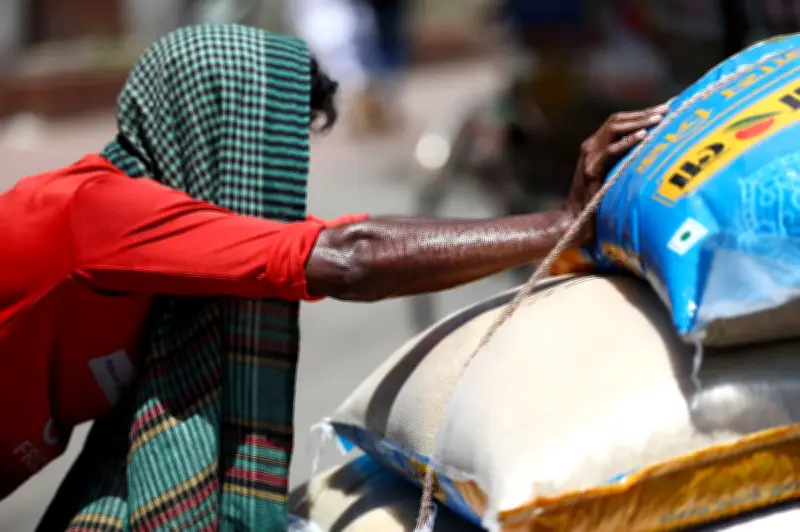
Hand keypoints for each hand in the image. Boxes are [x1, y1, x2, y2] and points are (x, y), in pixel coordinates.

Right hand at [565, 103, 668, 242]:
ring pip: (613, 129)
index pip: (618, 121)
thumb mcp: (614, 174)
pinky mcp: (591, 171)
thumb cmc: (599, 203)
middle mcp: (590, 147)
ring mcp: (589, 157)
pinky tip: (644, 136)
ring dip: (639, 122)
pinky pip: (610, 151)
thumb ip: (626, 160)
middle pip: (616, 120)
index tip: (665, 108)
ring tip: (659, 119)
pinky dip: (627, 142)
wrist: (576, 221)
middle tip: (667, 109)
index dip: (641, 114)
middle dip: (643, 113)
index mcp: (595, 146)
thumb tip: (654, 150)